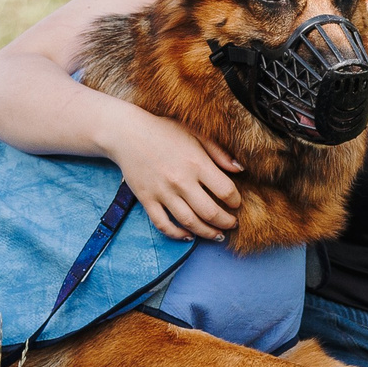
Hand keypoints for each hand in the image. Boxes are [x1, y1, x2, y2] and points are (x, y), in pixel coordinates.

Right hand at [100, 102, 240, 241]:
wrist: (127, 133)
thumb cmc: (164, 131)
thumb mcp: (195, 133)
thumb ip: (219, 152)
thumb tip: (240, 170)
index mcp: (196, 163)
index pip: (226, 191)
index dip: (235, 201)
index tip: (236, 203)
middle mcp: (181, 181)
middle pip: (210, 212)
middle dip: (226, 222)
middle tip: (232, 224)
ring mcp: (163, 192)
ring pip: (190, 223)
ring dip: (207, 233)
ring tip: (217, 235)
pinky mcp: (147, 200)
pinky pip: (164, 225)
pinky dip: (178, 235)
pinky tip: (188, 235)